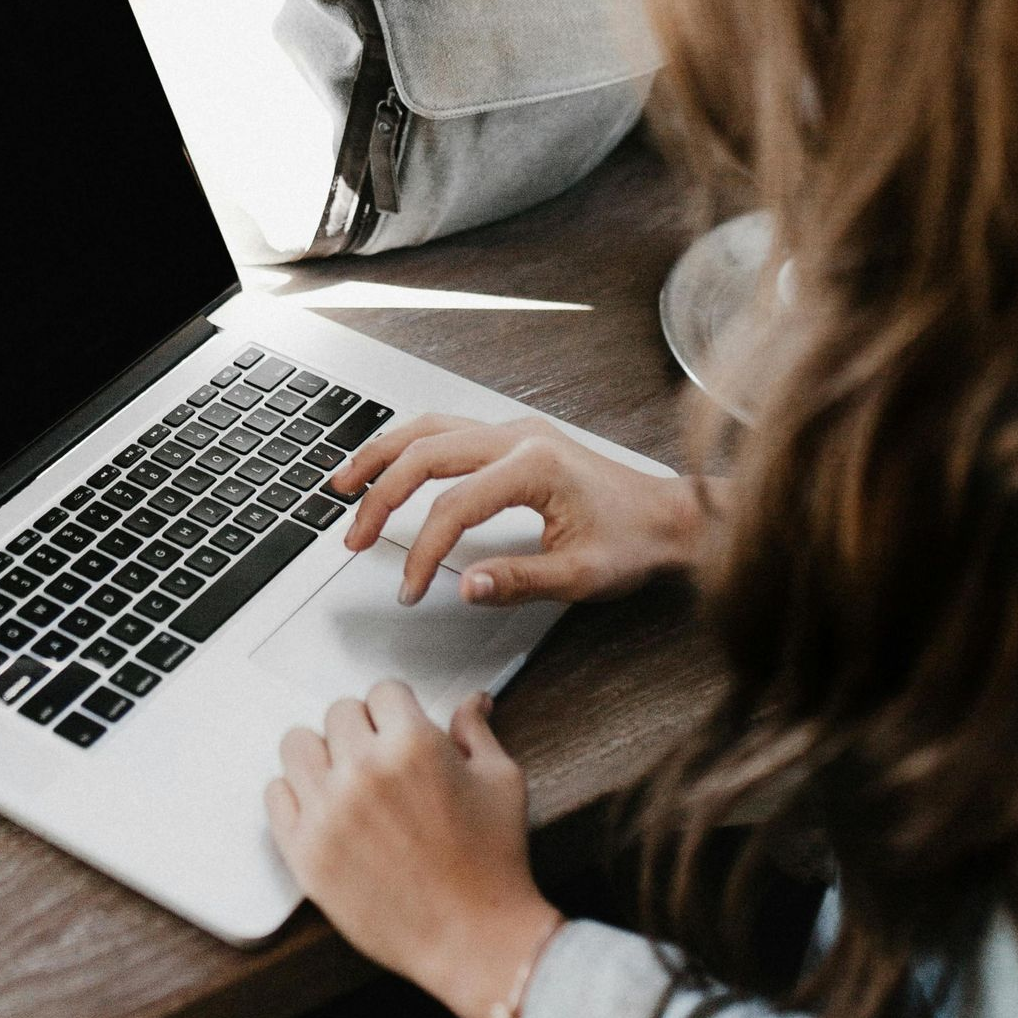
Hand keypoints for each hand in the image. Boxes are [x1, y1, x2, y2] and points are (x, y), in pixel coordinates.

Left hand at [265, 681, 562, 1017]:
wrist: (474, 940)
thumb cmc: (493, 864)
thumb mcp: (501, 782)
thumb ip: (476, 732)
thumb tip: (472, 701)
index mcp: (412, 745)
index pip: (383, 691)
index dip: (398, 710)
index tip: (401, 728)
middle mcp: (363, 771)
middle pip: (338, 713)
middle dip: (363, 730)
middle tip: (381, 760)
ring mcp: (328, 812)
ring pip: (297, 744)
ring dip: (322, 755)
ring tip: (345, 779)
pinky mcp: (305, 852)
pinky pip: (275, 795)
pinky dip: (296, 796)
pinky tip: (324, 809)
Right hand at [334, 413, 706, 605]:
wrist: (672, 517)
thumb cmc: (636, 542)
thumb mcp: (581, 576)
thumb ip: (519, 580)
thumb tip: (464, 586)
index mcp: (534, 466)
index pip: (453, 506)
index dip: (423, 551)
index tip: (410, 588)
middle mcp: (519, 436)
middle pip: (425, 453)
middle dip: (380, 497)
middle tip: (353, 537)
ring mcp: (515, 430)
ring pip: (429, 429)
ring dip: (382, 456)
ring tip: (344, 485)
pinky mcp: (514, 437)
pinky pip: (446, 429)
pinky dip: (408, 446)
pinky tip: (389, 465)